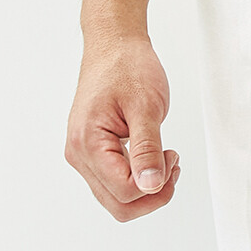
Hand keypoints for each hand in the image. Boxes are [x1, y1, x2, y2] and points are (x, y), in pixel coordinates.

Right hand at [65, 34, 180, 220]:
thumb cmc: (127, 67)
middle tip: (173, 163)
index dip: (156, 184)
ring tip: (165, 157)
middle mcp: (78, 154)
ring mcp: (82, 155)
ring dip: (145, 187)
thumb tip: (151, 186)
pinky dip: (136, 177)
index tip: (173, 156)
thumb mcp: (146, 107)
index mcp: (87, 144)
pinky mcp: (90, 151)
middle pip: (118, 205)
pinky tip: (152, 157)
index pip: (124, 192)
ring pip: (115, 198)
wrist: (113, 45)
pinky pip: (113, 181)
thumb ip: (147, 150)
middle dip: (152, 193)